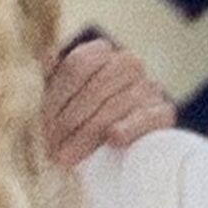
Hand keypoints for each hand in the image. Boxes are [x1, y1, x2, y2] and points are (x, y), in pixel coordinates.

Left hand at [43, 38, 174, 167]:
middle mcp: (128, 63)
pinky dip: (129, 127)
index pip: (77, 65)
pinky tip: (114, 139)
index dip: (56, 97)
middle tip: (51, 147)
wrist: (118, 153)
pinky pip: (147, 117)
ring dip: (87, 134)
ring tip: (67, 156)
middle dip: (69, 121)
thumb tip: (49, 55)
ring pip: (115, 105)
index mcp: (101, 51)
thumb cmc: (81, 119)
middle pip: (94, 88)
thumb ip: (52, 75)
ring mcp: (149, 86)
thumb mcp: (61, 97)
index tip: (43, 124)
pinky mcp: (164, 112)